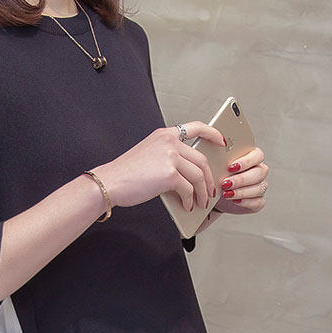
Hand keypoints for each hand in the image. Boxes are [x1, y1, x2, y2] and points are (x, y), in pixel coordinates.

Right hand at [91, 122, 226, 212]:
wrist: (110, 182)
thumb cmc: (126, 173)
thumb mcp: (149, 154)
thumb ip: (168, 157)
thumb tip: (188, 175)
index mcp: (164, 135)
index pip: (196, 127)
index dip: (213, 133)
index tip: (221, 141)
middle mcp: (169, 142)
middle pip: (201, 160)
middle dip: (209, 178)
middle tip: (210, 191)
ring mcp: (170, 157)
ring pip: (198, 176)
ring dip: (202, 192)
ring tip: (201, 202)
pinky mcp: (169, 174)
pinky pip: (188, 189)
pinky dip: (190, 200)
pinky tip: (187, 205)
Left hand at [195, 147, 268, 234]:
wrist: (215, 198)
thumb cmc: (218, 178)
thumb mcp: (217, 168)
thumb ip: (220, 160)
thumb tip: (214, 157)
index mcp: (252, 158)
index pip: (257, 155)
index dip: (246, 161)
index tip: (230, 167)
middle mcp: (259, 171)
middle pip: (260, 172)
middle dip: (242, 179)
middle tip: (226, 183)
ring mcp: (260, 186)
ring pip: (259, 188)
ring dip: (242, 191)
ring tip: (226, 194)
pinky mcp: (258, 201)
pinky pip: (258, 202)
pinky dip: (246, 202)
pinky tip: (235, 201)